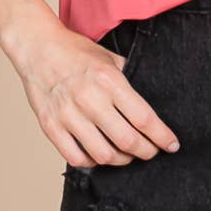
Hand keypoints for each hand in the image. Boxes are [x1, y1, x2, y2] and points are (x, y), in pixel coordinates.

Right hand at [7, 22, 180, 167]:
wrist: (38, 48)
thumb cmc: (76, 52)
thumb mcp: (109, 57)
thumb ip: (129, 78)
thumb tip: (149, 102)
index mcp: (109, 80)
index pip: (143, 118)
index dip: (161, 136)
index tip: (172, 145)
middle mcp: (90, 99)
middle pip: (127, 140)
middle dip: (146, 151)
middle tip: (152, 152)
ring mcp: (68, 115)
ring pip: (103, 154)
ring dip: (122, 160)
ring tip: (128, 155)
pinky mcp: (51, 127)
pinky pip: (76, 157)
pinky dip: (93, 162)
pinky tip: (100, 155)